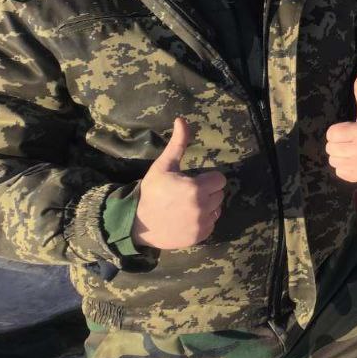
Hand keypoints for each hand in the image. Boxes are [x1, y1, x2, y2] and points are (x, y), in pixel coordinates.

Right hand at [131, 117, 225, 249]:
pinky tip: (187, 218)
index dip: (207, 179)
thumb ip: (178, 143)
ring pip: (217, 209)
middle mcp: (201, 207)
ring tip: (187, 206)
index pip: (219, 180)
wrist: (136, 222)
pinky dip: (203, 222)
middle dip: (207, 192)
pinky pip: (211, 224)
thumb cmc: (152, 191)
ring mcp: (201, 224)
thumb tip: (182, 119)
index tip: (193, 181)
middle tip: (188, 194)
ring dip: (207, 207)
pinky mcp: (199, 237)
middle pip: (219, 194)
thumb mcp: (164, 165)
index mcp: (195, 188)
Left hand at [325, 69, 356, 183]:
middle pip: (330, 148)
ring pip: (333, 160)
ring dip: (340, 155)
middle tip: (351, 140)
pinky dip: (345, 167)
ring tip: (353, 150)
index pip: (331, 133)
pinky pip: (340, 172)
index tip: (350, 129)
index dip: (338, 130)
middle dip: (338, 143)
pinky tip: (355, 160)